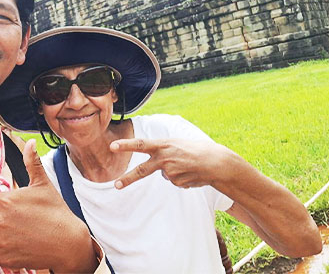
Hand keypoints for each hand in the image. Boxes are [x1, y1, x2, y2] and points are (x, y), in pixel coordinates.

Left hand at [0, 140, 98, 272]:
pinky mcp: (6, 258)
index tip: (6, 213)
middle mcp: (0, 220)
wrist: (68, 242)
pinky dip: (5, 254)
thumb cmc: (56, 212)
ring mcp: (2, 240)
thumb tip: (30, 142)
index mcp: (5, 201)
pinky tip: (19, 248)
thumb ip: (32, 163)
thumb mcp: (43, 185)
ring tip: (16, 237)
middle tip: (12, 226)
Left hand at [110, 138, 233, 189]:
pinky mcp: (177, 182)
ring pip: (164, 174)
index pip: (141, 144)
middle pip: (142, 170)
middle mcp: (164, 158)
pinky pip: (174, 181)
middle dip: (128, 178)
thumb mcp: (176, 143)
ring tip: (187, 165)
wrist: (216, 162)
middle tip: (116, 185)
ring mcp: (170, 172)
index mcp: (163, 145)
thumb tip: (157, 168)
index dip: (126, 145)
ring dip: (174, 171)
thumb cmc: (196, 149)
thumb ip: (162, 150)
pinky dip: (181, 177)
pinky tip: (191, 172)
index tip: (112, 146)